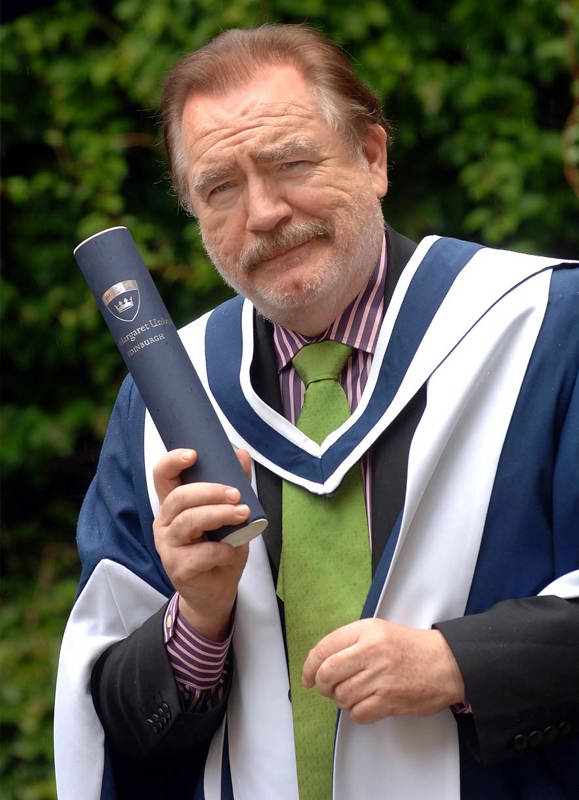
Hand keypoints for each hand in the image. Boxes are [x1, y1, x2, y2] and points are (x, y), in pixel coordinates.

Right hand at [153, 448, 251, 639]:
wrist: (218, 590)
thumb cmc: (221, 548)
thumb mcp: (231, 515)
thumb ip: (235, 484)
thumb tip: (240, 454)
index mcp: (174, 505)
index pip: (162, 476)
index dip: (173, 462)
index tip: (193, 454)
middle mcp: (165, 522)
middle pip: (179, 497)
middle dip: (209, 491)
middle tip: (236, 494)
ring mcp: (168, 546)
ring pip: (189, 521)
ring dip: (219, 515)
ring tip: (243, 514)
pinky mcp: (177, 568)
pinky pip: (200, 553)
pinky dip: (222, 549)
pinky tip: (233, 550)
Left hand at [302, 618, 464, 723]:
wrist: (446, 663)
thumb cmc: (411, 647)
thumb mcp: (379, 631)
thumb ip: (350, 642)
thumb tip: (320, 663)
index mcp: (366, 631)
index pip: (324, 648)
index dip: (309, 666)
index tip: (307, 677)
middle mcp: (371, 652)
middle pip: (327, 674)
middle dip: (322, 685)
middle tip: (327, 688)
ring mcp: (380, 677)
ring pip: (341, 696)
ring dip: (342, 700)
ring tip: (355, 693)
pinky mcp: (390, 700)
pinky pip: (358, 713)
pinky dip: (358, 712)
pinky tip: (367, 703)